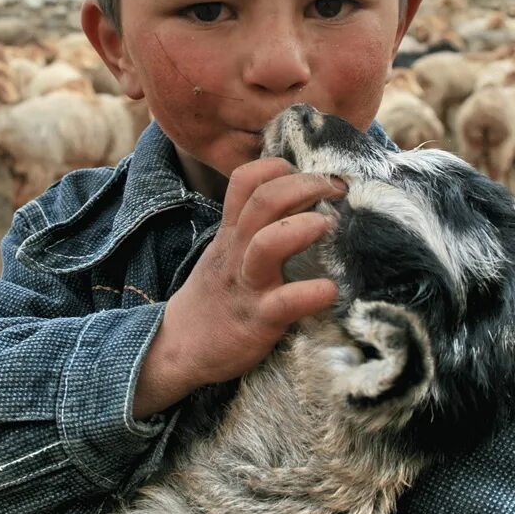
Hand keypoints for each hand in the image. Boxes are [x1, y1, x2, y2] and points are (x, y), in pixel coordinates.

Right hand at [133, 157, 345, 417]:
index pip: (245, 179)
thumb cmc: (216, 293)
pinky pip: (287, 302)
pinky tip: (331, 291)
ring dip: (303, 227)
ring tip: (328, 225)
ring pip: (268, 243)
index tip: (309, 172)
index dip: (278, 166)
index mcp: (231, 231)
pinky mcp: (260, 320)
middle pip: (264, 200)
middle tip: (335, 189)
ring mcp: (248, 283)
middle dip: (305, 185)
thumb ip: (253, 224)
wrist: (180, 347)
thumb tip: (299, 199)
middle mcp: (237, 250)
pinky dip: (313, 293)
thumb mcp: (225, 248)